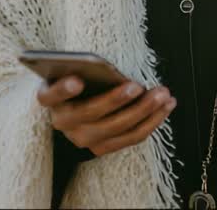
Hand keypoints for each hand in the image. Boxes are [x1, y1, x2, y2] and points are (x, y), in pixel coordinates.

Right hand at [36, 75, 176, 156]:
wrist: (73, 107)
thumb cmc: (77, 79)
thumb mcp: (73, 69)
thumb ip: (84, 67)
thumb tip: (109, 68)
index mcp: (50, 98)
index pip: (52, 94)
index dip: (63, 89)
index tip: (77, 81)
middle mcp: (63, 122)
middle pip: (92, 113)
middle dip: (118, 100)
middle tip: (138, 85)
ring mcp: (82, 139)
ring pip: (117, 128)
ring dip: (144, 111)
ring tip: (163, 94)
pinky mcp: (102, 148)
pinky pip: (131, 138)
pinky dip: (152, 121)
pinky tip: (166, 105)